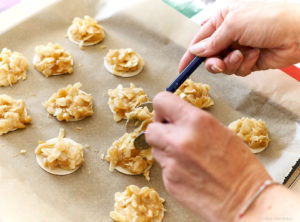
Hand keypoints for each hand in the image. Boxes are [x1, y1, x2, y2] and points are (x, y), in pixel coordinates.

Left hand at [145, 92, 270, 221]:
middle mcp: (179, 139)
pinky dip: (172, 167)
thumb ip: (193, 122)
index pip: (162, 101)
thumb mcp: (220, 131)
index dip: (163, 108)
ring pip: (155, 148)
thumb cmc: (240, 165)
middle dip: (159, 131)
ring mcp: (172, 162)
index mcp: (196, 121)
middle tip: (172, 136)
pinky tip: (190, 172)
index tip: (166, 114)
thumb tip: (175, 118)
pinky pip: (163, 167)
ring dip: (165, 149)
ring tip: (186, 157)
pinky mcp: (169, 181)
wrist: (246, 200)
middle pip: (151, 129)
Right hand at [179, 1, 299, 75]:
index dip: (190, 55)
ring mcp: (238, 48)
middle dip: (214, 62)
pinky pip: (237, 69)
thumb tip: (195, 51)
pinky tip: (255, 55)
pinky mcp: (248, 61)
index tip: (183, 68)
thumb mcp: (233, 25)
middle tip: (219, 64)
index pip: (200, 40)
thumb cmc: (268, 20)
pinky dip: (245, 64)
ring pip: (223, 65)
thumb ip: (212, 41)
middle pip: (209, 56)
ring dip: (231, 63)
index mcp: (222, 19)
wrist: (298, 33)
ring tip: (243, 55)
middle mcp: (229, 34)